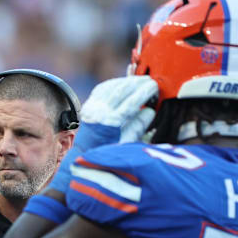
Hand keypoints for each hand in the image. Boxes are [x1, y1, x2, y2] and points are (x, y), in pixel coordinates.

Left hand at [49, 76, 157, 192]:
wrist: (83, 156)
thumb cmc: (106, 153)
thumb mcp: (125, 144)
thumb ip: (137, 127)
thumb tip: (149, 111)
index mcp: (111, 123)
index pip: (131, 101)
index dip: (144, 92)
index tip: (154, 86)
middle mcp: (100, 112)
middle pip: (122, 90)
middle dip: (137, 83)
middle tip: (150, 81)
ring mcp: (92, 107)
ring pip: (111, 86)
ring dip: (126, 81)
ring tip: (139, 81)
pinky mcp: (88, 105)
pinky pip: (102, 89)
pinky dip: (114, 84)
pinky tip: (122, 83)